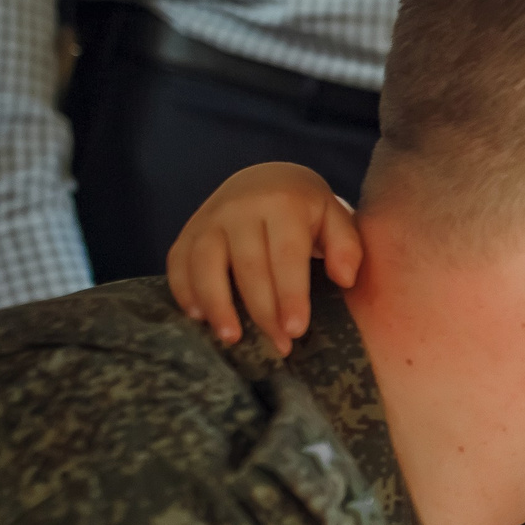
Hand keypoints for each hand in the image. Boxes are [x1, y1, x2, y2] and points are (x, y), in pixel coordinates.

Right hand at [164, 161, 359, 354]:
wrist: (265, 180)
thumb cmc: (306, 210)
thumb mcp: (335, 217)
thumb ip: (347, 246)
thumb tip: (344, 278)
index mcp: (283, 204)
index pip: (286, 254)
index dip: (290, 295)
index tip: (295, 330)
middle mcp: (240, 208)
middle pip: (247, 265)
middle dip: (261, 310)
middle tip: (278, 345)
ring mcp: (209, 218)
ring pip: (204, 262)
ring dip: (216, 303)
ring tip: (231, 338)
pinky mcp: (189, 230)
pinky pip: (177, 261)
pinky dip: (183, 289)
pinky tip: (198, 317)